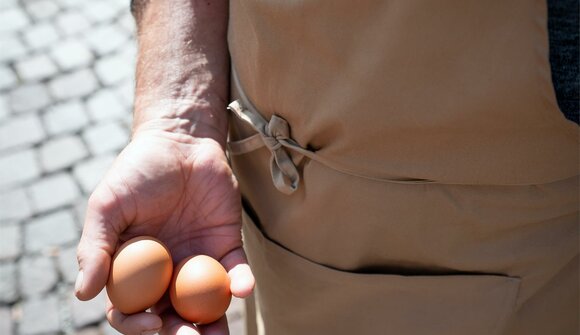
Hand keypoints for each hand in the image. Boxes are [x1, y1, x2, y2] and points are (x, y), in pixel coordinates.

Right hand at [75, 127, 253, 334]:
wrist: (181, 141)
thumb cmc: (138, 171)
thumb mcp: (107, 206)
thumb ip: (95, 247)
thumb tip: (83, 294)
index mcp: (133, 270)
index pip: (131, 310)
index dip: (137, 325)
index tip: (151, 323)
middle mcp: (165, 273)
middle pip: (172, 316)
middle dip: (181, 334)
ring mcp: (198, 262)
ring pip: (206, 305)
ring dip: (214, 324)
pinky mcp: (227, 246)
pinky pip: (235, 272)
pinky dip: (240, 283)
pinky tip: (241, 288)